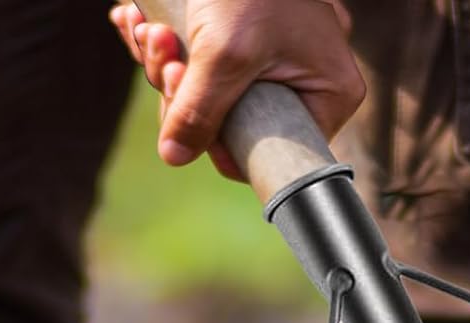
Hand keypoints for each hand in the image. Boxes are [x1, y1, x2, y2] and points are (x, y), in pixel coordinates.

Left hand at [108, 0, 363, 180]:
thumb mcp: (225, 50)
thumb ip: (200, 110)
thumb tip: (176, 156)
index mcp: (331, 93)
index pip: (273, 148)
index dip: (221, 142)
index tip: (182, 113)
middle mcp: (312, 78)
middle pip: (239, 117)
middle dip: (186, 91)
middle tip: (159, 57)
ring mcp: (282, 52)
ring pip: (217, 86)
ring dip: (167, 63)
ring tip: (146, 28)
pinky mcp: (251, 28)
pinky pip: (208, 54)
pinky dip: (170, 40)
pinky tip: (139, 19)